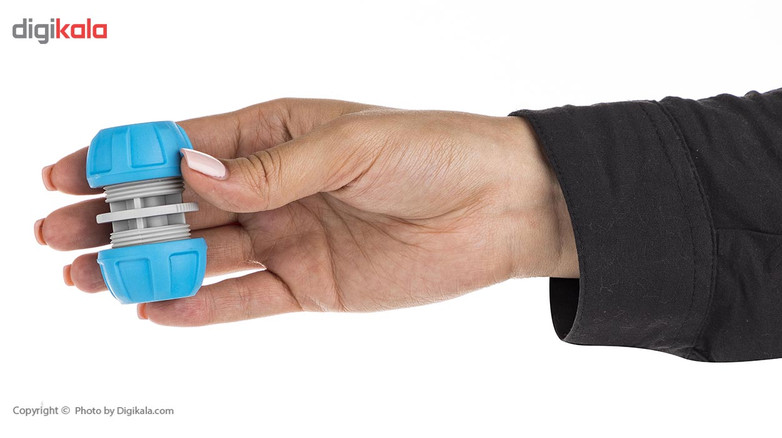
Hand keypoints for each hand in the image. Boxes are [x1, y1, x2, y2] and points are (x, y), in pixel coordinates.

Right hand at [37, 99, 576, 324]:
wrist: (500, 206)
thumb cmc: (435, 152)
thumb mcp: (350, 145)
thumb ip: (271, 166)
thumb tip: (192, 169)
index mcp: (276, 132)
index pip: (183, 145)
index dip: (122, 158)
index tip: (67, 172)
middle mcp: (274, 186)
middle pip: (179, 205)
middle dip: (115, 219)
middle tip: (56, 236)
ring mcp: (289, 237)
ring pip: (202, 255)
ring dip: (145, 267)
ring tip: (88, 279)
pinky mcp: (312, 284)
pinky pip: (246, 298)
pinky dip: (202, 307)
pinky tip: (156, 310)